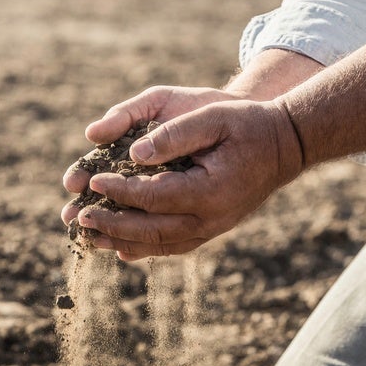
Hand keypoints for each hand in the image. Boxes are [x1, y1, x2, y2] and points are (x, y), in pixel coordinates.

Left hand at [69, 99, 303, 260]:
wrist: (286, 145)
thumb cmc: (248, 124)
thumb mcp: (213, 116)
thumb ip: (174, 134)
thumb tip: (135, 154)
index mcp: (209, 190)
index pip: (152, 196)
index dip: (118, 190)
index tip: (91, 182)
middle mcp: (211, 218)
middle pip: (151, 229)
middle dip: (111, 223)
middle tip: (78, 217)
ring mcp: (213, 229)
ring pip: (159, 244)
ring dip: (121, 241)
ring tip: (89, 238)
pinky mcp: (212, 230)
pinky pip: (174, 246)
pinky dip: (145, 249)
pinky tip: (122, 250)